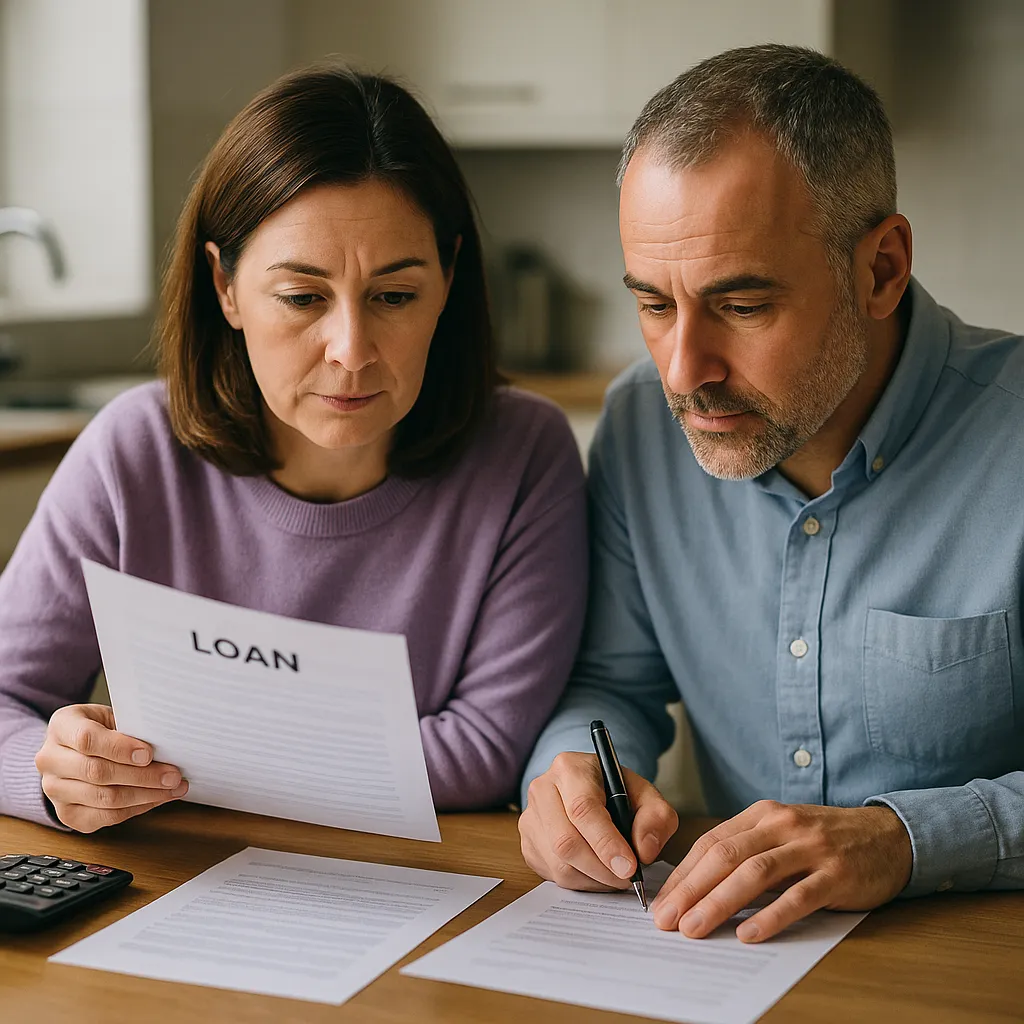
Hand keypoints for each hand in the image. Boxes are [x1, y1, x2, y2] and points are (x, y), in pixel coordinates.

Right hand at [35, 704, 187, 832]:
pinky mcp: (67, 814)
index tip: (149, 754)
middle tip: (173, 775)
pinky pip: (105, 817)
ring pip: (104, 798)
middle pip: (97, 772)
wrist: (75, 749)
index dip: (120, 748)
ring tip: (173, 787)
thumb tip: (167, 743)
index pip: (87, 739)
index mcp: (62, 726)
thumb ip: (131, 727)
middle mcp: (50, 759)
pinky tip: (158, 798)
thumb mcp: (112, 716)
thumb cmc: (101, 728)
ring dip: (146, 795)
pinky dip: (137, 808)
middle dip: (142, 775)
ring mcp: (54, 790)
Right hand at [518, 751, 678, 889]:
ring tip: (615, 875)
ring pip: (558, 863)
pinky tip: (597, 872)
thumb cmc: (618, 793)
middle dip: (601, 869)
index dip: (606, 842)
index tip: (629, 867)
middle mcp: (542, 790)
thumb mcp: (647, 796)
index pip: (582, 809)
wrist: (592, 791)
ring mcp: (530, 818)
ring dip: (593, 879)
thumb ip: (655, 819)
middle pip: (565, 841)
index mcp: (570, 768)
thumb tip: (644, 852)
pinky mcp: (528, 844)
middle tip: (627, 878)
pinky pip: (552, 875)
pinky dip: (580, 882)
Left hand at [651, 800, 912, 942]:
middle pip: (725, 857)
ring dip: (719, 902)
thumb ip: (746, 851)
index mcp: (762, 815)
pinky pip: (798, 897)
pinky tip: (749, 933)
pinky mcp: (837, 874)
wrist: (888, 836)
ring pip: (755, 874)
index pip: (711, 843)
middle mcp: (782, 825)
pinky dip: (771, 916)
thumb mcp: (782, 834)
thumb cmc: (825, 840)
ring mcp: (810, 848)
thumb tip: (697, 886)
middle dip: (691, 890)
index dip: (683, 874)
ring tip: (695, 928)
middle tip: (667, 920)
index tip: (662, 902)